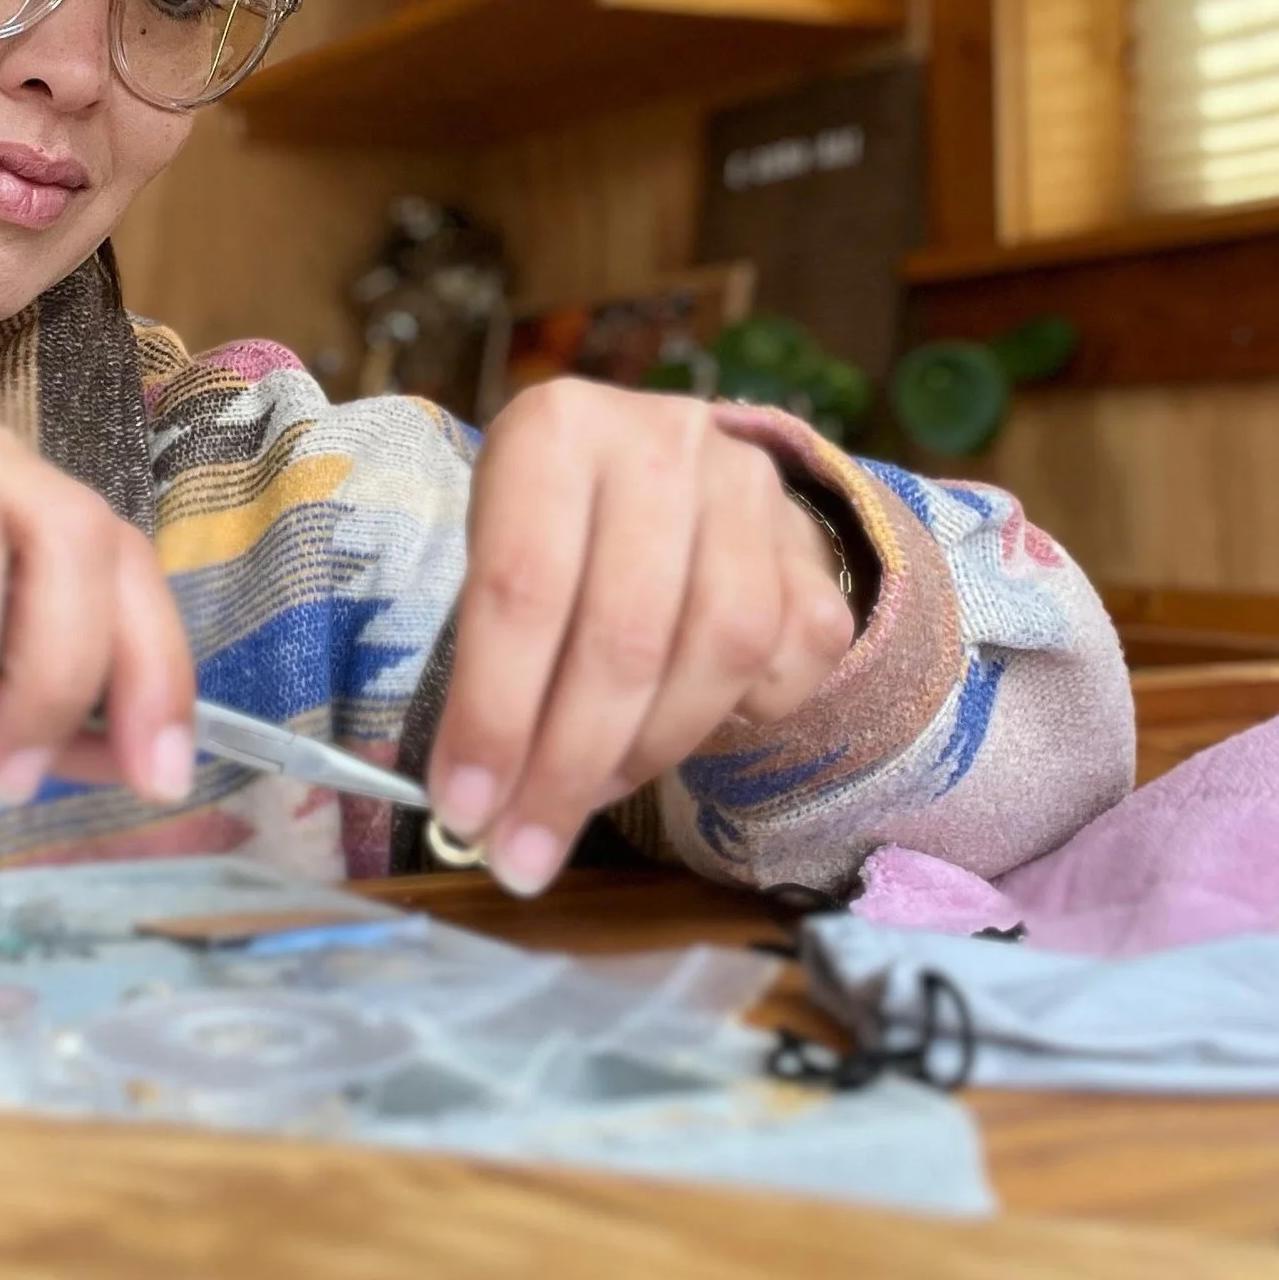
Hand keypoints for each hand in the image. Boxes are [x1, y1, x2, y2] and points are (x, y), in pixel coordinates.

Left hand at [426, 381, 854, 895]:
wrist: (658, 473)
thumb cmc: (551, 528)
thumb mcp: (493, 556)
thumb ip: (482, 665)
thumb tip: (473, 806)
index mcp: (556, 429)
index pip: (522, 589)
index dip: (494, 715)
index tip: (467, 812)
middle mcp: (663, 442)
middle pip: (625, 634)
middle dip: (568, 766)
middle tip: (526, 850)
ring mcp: (751, 489)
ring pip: (720, 650)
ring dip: (649, 753)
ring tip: (589, 794)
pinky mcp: (811, 543)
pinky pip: (793, 659)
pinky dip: (737, 718)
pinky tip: (678, 729)